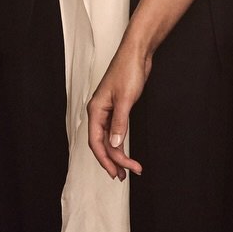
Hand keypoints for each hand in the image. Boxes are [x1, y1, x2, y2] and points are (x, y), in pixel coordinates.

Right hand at [87, 35, 152, 179]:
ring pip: (109, 139)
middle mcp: (98, 112)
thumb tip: (115, 144)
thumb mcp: (125, 99)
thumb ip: (119, 123)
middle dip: (112, 161)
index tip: (116, 172)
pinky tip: (125, 152)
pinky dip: (120, 143)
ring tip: (128, 169)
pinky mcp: (118, 108)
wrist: (137, 54)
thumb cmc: (128, 71)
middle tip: (123, 176)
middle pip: (102, 143)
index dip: (105, 160)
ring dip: (117, 155)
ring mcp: (108, 111)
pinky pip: (115, 131)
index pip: (96, 142)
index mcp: (95, 110)